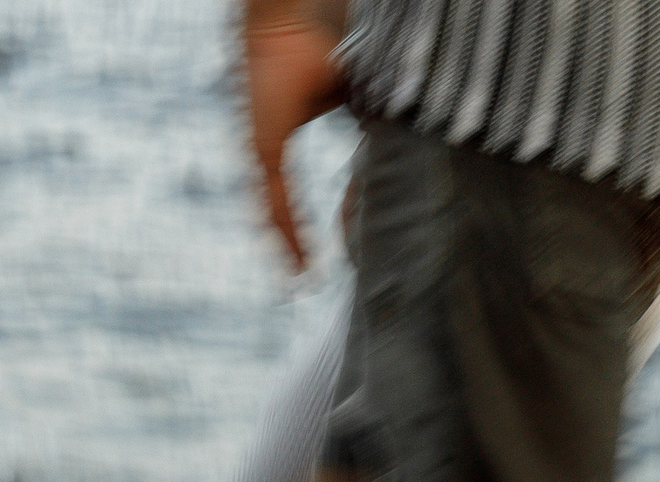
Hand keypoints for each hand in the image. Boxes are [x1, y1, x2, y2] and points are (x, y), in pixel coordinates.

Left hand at [243, 10, 345, 271]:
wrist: (287, 23)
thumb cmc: (316, 49)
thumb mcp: (354, 95)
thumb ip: (369, 123)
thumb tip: (401, 146)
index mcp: (276, 140)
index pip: (287, 194)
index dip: (298, 225)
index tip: (308, 258)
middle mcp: (262, 152)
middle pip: (275, 212)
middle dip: (289, 245)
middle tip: (301, 279)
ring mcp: (259, 152)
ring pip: (272, 213)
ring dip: (286, 247)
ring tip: (299, 278)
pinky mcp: (262, 148)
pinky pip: (276, 199)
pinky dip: (288, 232)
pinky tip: (297, 259)